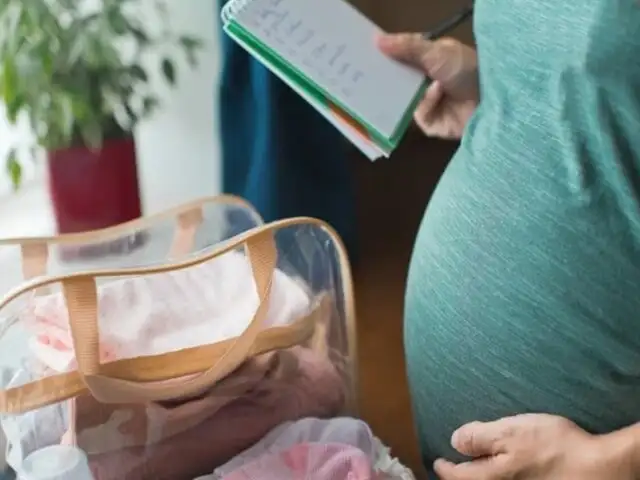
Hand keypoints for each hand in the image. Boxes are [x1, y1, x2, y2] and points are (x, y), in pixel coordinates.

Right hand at [376, 33, 478, 139]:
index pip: (401, 60)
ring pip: (403, 102)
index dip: (386, 59)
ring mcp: (430, 104)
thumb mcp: (437, 53)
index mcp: (429, 61)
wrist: (492, 99)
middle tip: (368, 77)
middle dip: (388, 80)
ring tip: (410, 83)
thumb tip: (376, 40)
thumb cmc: (467, 70)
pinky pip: (418, 116)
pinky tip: (438, 95)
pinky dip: (426, 105)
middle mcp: (427, 82)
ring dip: (409, 92)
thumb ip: (407, 47)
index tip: (366, 57)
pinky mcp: (433, 124)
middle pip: (399, 83)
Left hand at [434, 414, 636, 478]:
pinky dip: (498, 477)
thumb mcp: (510, 432)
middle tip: (452, 468)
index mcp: (491, 477)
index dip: (445, 468)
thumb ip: (479, 437)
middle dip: (460, 477)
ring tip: (474, 468)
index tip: (438, 461)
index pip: (458, 477)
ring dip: (479, 478)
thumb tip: (454, 441)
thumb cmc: (553, 448)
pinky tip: (504, 470)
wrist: (598, 468)